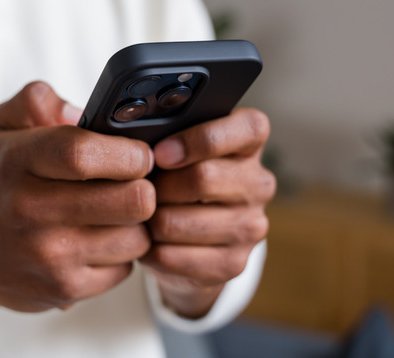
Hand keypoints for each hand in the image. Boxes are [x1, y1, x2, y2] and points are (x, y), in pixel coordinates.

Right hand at [0, 81, 156, 356]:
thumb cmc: (0, 183)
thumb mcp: (1, 129)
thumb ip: (34, 100)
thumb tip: (78, 111)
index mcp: (18, 161)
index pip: (84, 153)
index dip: (128, 152)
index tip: (140, 153)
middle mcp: (31, 210)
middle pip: (132, 199)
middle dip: (146, 187)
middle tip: (136, 183)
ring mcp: (49, 255)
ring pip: (137, 236)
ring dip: (137, 224)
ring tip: (116, 212)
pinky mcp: (65, 289)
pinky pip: (126, 268)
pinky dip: (122, 254)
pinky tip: (101, 241)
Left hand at [140, 108, 274, 318]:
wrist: (193, 238)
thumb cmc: (178, 178)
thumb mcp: (179, 146)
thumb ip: (167, 133)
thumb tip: (134, 143)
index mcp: (250, 144)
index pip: (246, 128)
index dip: (198, 139)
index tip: (160, 153)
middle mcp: (259, 184)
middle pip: (202, 178)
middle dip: (158, 185)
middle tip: (140, 189)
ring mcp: (250, 227)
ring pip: (176, 222)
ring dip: (148, 220)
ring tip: (141, 215)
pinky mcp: (232, 263)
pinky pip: (169, 256)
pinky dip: (148, 249)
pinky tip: (148, 241)